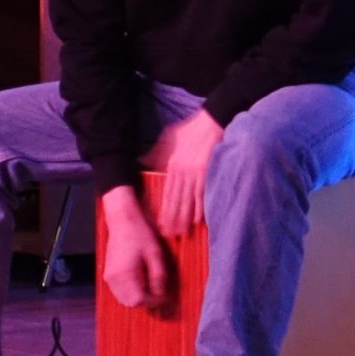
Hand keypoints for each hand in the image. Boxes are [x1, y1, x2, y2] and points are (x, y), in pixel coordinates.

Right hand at [100, 189, 173, 310]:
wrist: (123, 221)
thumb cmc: (140, 235)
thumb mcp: (155, 255)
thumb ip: (158, 277)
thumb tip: (162, 295)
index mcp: (124, 275)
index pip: (138, 300)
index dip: (153, 301)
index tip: (165, 296)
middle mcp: (113, 279)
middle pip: (129, 303)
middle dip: (146, 302)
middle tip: (159, 293)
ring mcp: (108, 277)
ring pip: (123, 299)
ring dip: (137, 298)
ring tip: (151, 287)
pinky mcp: (108, 274)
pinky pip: (119, 291)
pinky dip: (130, 292)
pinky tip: (141, 282)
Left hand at [146, 111, 224, 232]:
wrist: (211, 121)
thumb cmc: (190, 129)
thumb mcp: (168, 138)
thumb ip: (156, 153)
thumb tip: (143, 162)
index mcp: (171, 165)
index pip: (166, 193)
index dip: (164, 210)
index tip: (161, 224)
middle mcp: (181, 172)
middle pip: (176, 200)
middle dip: (172, 219)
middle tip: (170, 235)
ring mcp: (194, 173)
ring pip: (187, 201)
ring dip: (184, 218)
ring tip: (182, 232)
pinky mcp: (207, 173)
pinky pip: (202, 195)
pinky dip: (200, 208)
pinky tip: (198, 221)